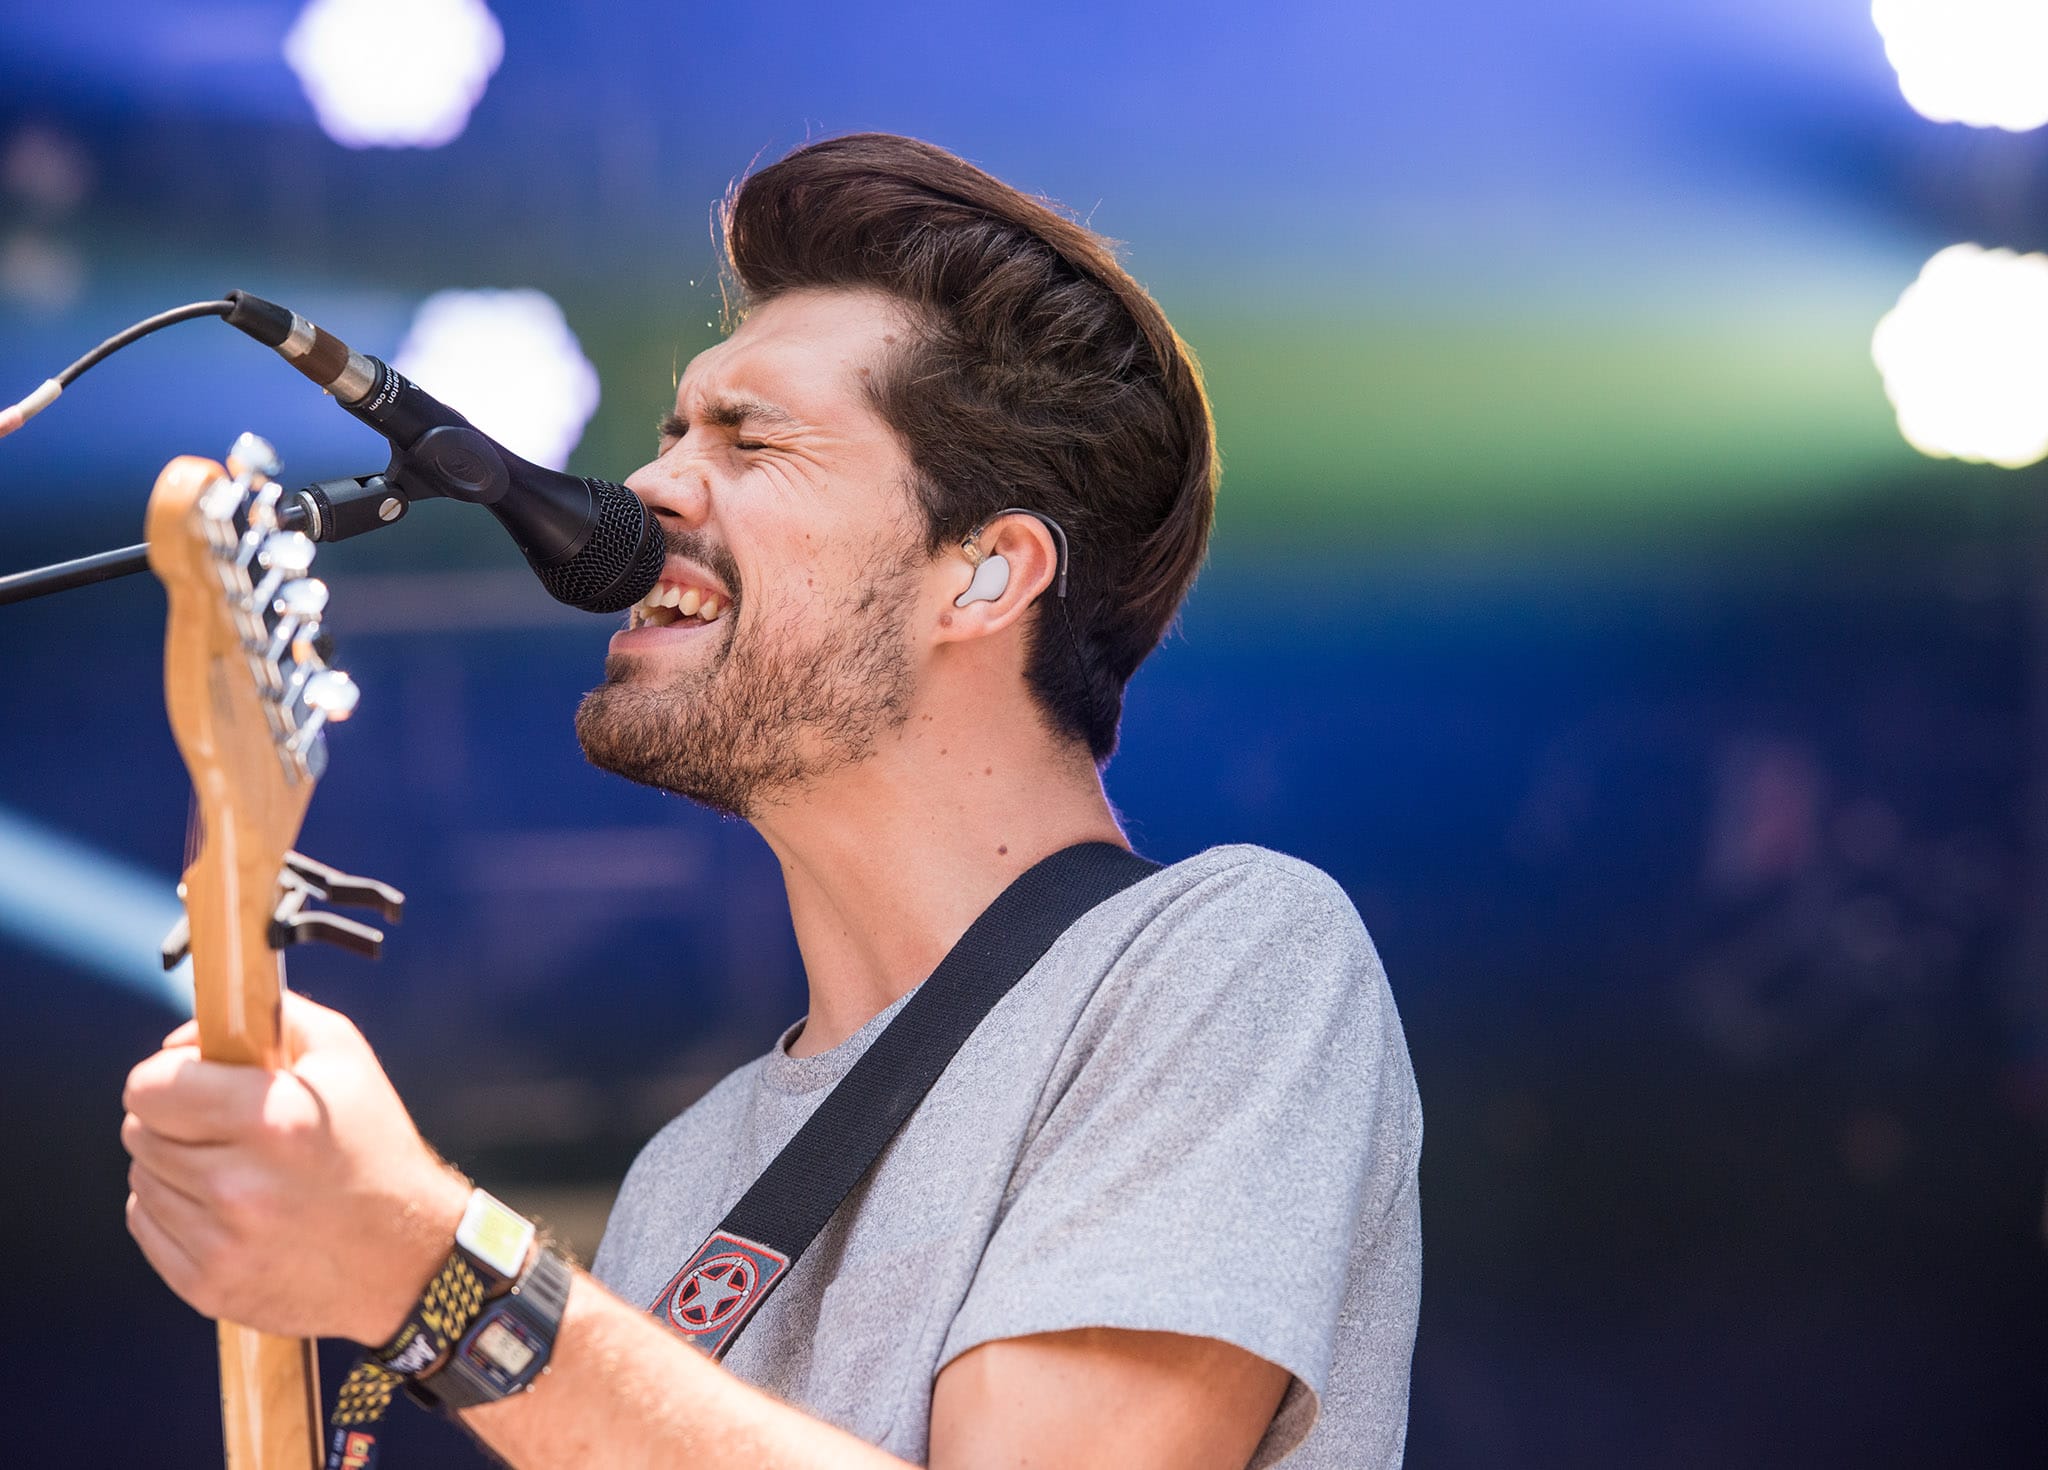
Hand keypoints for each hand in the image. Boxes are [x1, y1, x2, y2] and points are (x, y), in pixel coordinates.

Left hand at [121, 991, 472, 1344]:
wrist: (407, 1256)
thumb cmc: (375, 1147)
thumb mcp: (346, 1057)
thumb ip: (270, 1018)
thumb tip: (187, 1036)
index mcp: (272, 1120)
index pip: (151, 1086)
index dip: (168, 1074)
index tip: (193, 1080)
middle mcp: (238, 1185)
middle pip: (138, 1132)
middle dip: (173, 1119)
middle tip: (220, 1124)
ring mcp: (218, 1243)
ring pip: (141, 1178)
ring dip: (175, 1165)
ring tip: (233, 1168)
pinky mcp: (206, 1285)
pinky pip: (145, 1226)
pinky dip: (174, 1210)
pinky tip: (224, 1206)